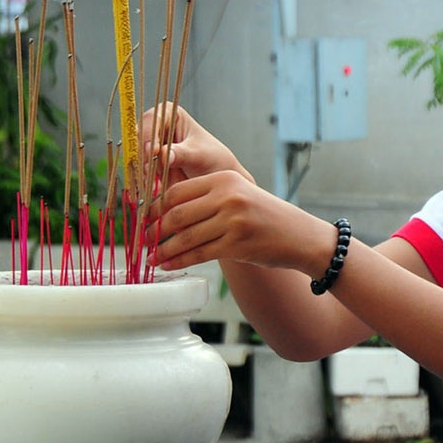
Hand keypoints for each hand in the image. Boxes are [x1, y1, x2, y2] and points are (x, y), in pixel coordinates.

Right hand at [136, 103, 253, 184]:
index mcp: (169, 113)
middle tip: (150, 172)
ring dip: (141, 172)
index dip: (150, 135)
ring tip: (153, 186)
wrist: (214, 177)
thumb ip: (181, 154)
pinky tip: (149, 191)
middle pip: (138, 138)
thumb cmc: (212, 158)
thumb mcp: (199, 155)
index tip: (153, 152)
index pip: (152, 119)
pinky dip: (142, 181)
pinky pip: (137, 172)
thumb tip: (163, 155)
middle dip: (143, 156)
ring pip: (136, 156)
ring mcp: (149, 146)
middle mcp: (155, 126)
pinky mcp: (146, 164)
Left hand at [151, 169, 329, 275]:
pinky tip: (167, 265)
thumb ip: (208, 198)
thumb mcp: (239, 195)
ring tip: (150, 256)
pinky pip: (199, 254)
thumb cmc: (265, 216)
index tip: (142, 218)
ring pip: (186, 236)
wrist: (300, 236)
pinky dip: (179, 261)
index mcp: (225, 178)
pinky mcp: (236, 245)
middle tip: (141, 239)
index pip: (178, 190)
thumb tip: (166, 212)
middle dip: (154, 229)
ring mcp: (233, 221)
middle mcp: (228, 196)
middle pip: (178, 213)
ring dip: (163, 249)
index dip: (155, 206)